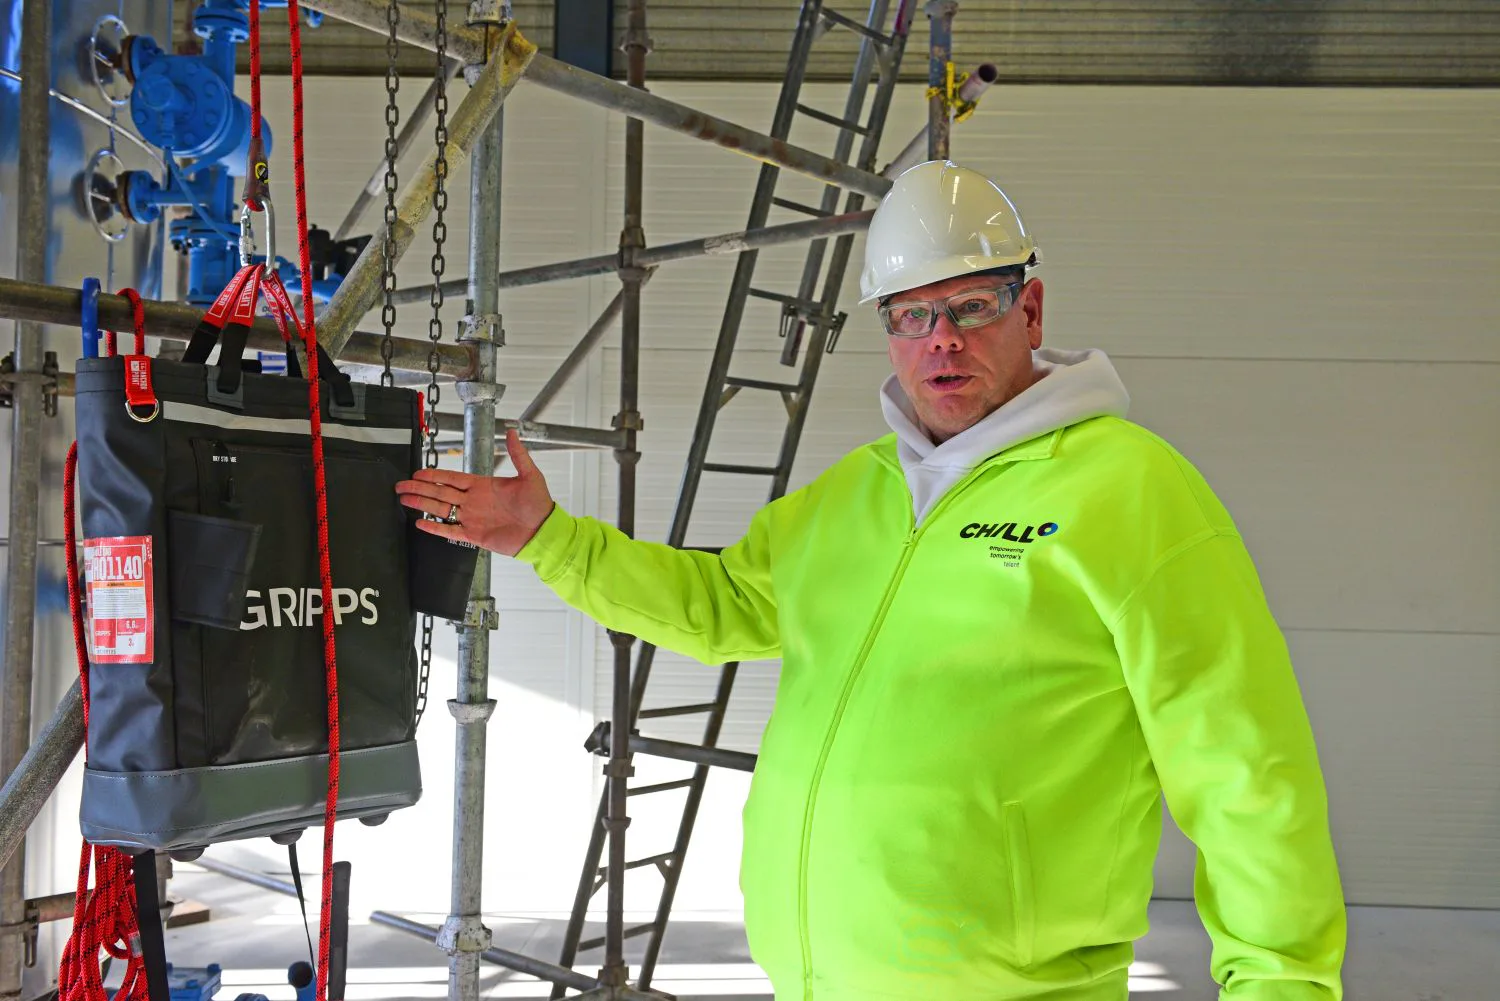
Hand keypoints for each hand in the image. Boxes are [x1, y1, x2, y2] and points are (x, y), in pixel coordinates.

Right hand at [395, 429, 554, 556]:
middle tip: (400, 485)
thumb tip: (512, 432)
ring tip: (403, 499)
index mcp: (483, 485)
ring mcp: (472, 518)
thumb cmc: (538, 504)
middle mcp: (473, 501)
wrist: (543, 532)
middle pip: (440, 492)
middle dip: (419, 488)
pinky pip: (449, 530)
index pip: (452, 477)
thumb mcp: (530, 475)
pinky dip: (434, 527)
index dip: (434, 475)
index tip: (417, 472)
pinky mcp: (474, 535)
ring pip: (440, 509)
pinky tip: (420, 523)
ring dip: (421, 504)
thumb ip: (518, 454)